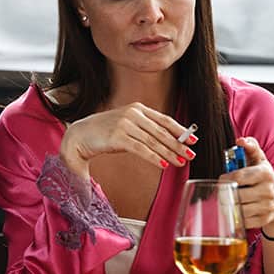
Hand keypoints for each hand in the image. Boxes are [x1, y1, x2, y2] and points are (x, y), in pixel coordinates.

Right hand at [59, 103, 197, 178]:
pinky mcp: (118, 137)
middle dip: (179, 145)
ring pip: (154, 141)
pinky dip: (154, 158)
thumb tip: (169, 143)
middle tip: (192, 154)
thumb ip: (146, 131)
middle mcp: (133, 113)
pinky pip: (141, 149)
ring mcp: (125, 124)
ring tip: (181, 162)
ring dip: (169, 153)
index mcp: (138, 108)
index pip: (164, 120)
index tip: (194, 139)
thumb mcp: (128, 127)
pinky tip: (163, 165)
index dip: (181, 130)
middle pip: (162, 132)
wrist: (79, 135)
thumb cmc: (105, 133)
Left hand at [219, 136, 273, 233]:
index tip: (221, 180)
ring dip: (229, 205)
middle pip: (236, 194)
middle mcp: (267, 191)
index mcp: (265, 174)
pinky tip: (237, 210)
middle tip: (222, 192)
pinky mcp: (263, 220)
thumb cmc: (265, 178)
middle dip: (226, 193)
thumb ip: (251, 147)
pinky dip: (236, 216)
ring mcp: (266, 207)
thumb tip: (240, 141)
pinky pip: (242, 220)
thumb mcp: (260, 160)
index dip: (225, 179)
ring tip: (228, 200)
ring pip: (238, 209)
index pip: (238, 177)